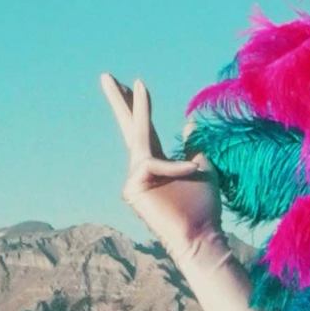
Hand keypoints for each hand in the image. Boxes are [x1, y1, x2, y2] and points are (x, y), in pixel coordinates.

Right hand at [99, 74, 221, 259]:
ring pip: (141, 142)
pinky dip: (175, 167)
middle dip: (119, 101)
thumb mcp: (203, 168)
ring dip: (142, 111)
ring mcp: (134, 180)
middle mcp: (143, 169)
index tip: (135, 82)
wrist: (202, 235)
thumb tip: (189, 123)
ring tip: (142, 86)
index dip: (139, 106)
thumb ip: (192, 147)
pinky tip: (192, 172)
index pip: (144, 129)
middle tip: (106, 75)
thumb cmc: (204, 208)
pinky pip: (153, 164)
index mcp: (159, 162)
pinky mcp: (131, 190)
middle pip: (129, 128)